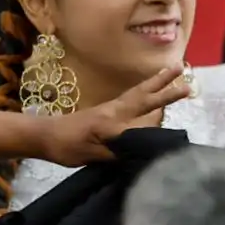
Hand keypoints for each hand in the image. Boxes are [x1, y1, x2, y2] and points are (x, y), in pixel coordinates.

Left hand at [38, 67, 192, 165]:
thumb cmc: (64, 146)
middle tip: (183, 72)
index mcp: (111, 123)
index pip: (143, 124)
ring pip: (137, 93)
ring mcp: (109, 109)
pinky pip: (130, 97)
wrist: (41, 135)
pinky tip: (148, 89)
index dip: (160, 127)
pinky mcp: (104, 111)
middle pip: (143, 96)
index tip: (172, 125)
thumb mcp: (90, 155)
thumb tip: (140, 152)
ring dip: (155, 82)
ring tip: (173, 70)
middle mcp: (113, 111)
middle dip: (164, 86)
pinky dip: (143, 90)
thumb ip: (115, 153)